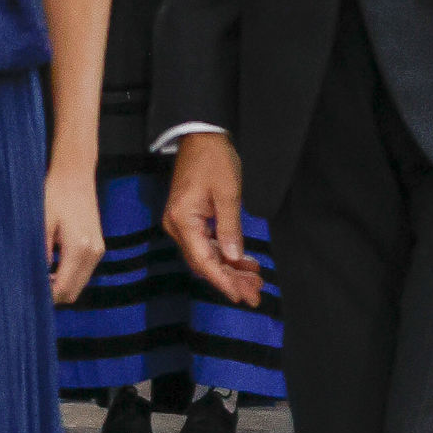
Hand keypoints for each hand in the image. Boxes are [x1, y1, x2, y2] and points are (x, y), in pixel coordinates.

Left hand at [45, 158, 105, 305]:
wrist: (75, 175)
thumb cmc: (55, 195)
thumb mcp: (42, 223)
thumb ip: (41, 253)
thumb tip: (34, 278)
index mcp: (79, 248)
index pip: (64, 288)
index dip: (47, 298)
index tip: (28, 296)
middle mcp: (93, 253)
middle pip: (74, 292)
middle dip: (55, 295)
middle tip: (32, 289)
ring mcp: (98, 250)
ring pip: (80, 284)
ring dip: (62, 286)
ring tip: (40, 278)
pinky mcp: (98, 246)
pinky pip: (84, 272)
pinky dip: (70, 276)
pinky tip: (53, 267)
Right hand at [163, 132, 264, 308]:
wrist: (201, 136)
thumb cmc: (214, 160)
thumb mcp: (227, 193)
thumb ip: (230, 228)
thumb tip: (233, 258)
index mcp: (183, 220)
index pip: (203, 260)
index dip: (223, 281)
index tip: (241, 296)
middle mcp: (177, 226)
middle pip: (204, 263)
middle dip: (230, 279)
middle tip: (255, 292)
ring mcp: (182, 223)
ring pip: (206, 256)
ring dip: (230, 269)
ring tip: (255, 279)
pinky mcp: (190, 219)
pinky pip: (206, 244)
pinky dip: (225, 254)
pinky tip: (244, 262)